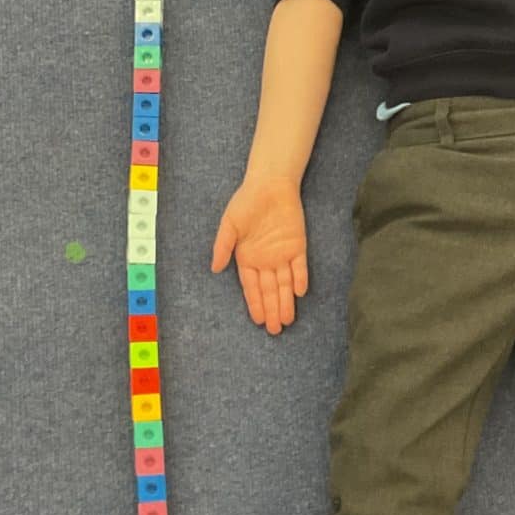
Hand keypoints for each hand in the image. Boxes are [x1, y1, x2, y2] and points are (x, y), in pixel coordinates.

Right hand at [210, 173, 308, 332]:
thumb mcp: (230, 224)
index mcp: (247, 258)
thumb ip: (223, 246)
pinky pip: (300, 266)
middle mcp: (265, 260)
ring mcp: (282, 254)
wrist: (269, 184)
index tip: (259, 321)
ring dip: (286, 301)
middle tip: (276, 330)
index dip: (255, 304)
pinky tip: (299, 293)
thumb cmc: (246, 202)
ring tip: (287, 320)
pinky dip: (300, 278)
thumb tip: (214, 268)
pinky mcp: (297, 245)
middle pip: (269, 290)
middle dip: (272, 310)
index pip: (252, 287)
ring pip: (285, 283)